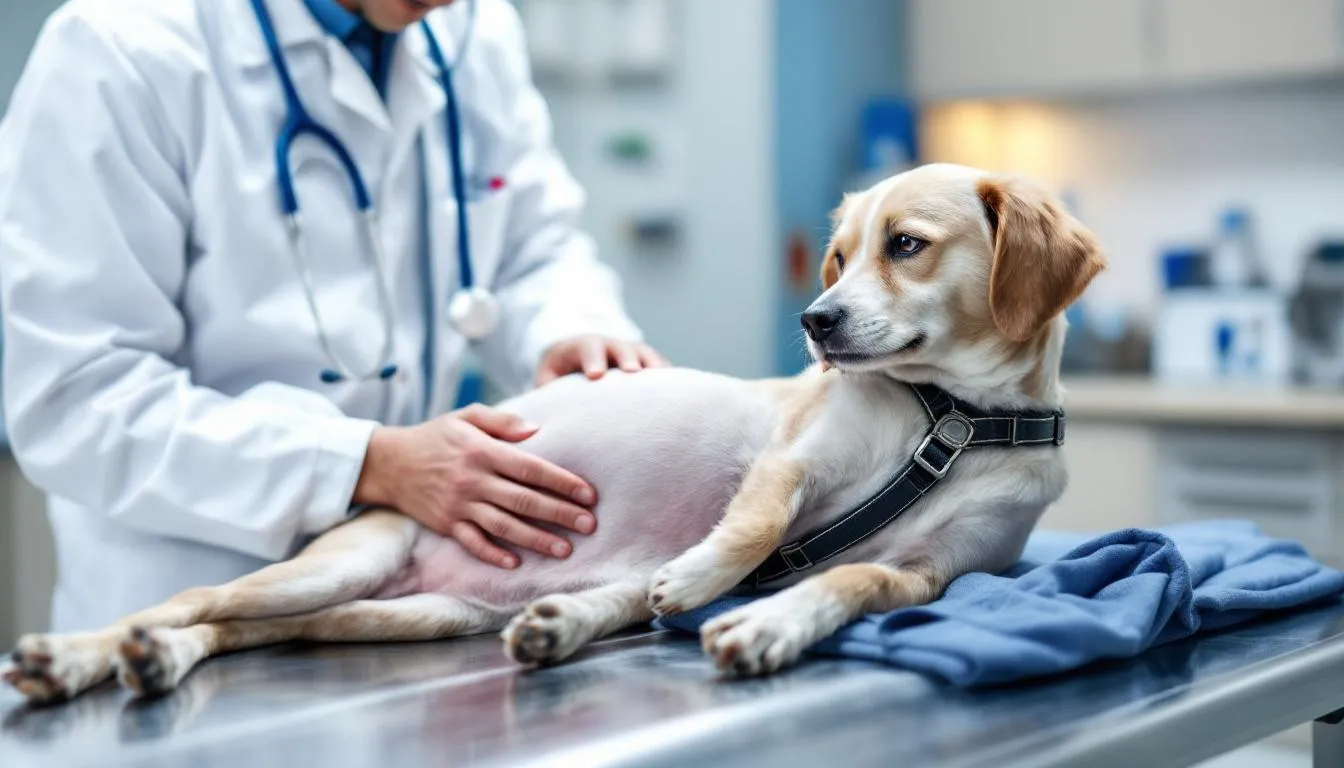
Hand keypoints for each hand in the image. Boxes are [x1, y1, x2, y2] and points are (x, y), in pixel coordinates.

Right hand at [353, 404, 596, 568]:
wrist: (388, 462)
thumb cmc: (435, 436)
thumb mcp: (467, 417)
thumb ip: (502, 421)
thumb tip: (536, 430)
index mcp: (482, 451)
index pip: (531, 468)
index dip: (562, 481)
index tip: (589, 494)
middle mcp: (473, 480)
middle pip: (524, 500)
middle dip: (560, 513)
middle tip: (589, 525)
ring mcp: (459, 505)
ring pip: (504, 526)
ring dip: (536, 539)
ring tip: (565, 549)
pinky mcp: (447, 524)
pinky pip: (473, 543)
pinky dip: (493, 554)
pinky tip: (516, 562)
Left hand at [535, 335, 668, 386]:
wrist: (580, 356)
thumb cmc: (560, 375)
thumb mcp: (548, 379)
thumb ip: (544, 394)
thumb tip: (531, 424)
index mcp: (582, 347)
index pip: (587, 349)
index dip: (592, 360)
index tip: (595, 376)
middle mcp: (610, 346)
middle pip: (621, 348)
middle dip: (626, 359)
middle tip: (631, 372)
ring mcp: (631, 352)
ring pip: (646, 355)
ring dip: (654, 367)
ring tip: (665, 382)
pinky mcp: (647, 363)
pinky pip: (661, 368)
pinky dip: (670, 379)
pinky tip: (680, 396)